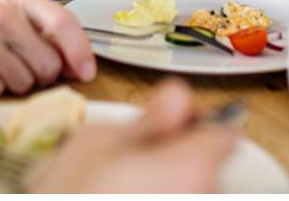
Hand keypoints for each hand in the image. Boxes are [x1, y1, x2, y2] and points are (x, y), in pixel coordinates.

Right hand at [0, 0, 95, 97]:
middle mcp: (1, 15)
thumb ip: (48, 35)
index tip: (88, 73)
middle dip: (40, 75)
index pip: (62, 22)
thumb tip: (81, 67)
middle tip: (22, 66)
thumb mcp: (13, 15)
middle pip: (47, 65)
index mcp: (20, 0)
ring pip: (22, 83)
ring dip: (13, 83)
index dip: (80, 51)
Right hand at [26, 78, 237, 192]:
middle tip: (132, 169)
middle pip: (208, 173)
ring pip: (191, 195)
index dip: (196, 128)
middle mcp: (203, 198)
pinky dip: (155, 199)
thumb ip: (147, 121)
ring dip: (166, 189)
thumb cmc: (66, 196)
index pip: (223, 135)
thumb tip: (178, 98)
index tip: (174, 130)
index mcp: (191, 167)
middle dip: (179, 165)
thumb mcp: (94, 143)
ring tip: (121, 194)